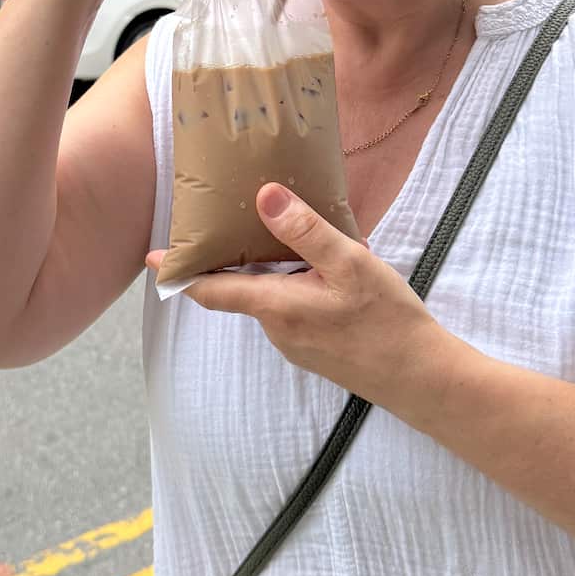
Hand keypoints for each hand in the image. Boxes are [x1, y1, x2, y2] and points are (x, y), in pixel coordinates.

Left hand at [146, 183, 452, 405]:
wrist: (422, 379)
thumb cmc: (387, 320)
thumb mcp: (349, 264)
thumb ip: (305, 231)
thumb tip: (263, 196)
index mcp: (276, 307)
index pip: (210, 290)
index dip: (180, 272)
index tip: (152, 257)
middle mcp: (277, 329)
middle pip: (241, 288)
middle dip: (235, 257)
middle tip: (232, 218)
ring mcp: (296, 343)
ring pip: (271, 297)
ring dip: (274, 269)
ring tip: (294, 233)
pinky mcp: (315, 348)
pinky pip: (292, 308)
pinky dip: (296, 284)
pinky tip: (328, 268)